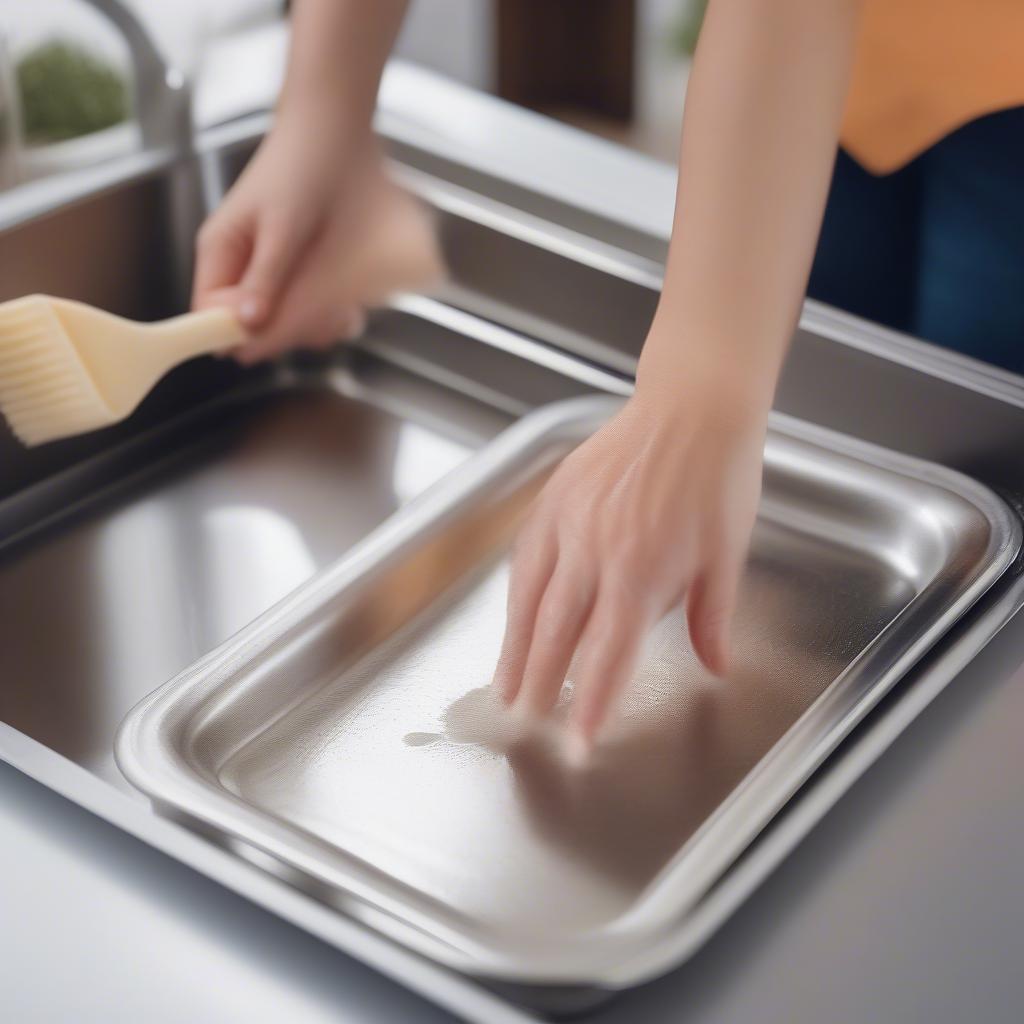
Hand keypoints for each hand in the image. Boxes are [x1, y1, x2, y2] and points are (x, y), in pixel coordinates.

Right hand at [191, 116, 441, 363]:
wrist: (335, 130)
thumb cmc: (302, 167)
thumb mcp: (283, 227)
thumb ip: (265, 278)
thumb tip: (246, 324)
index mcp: (220, 252)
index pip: (208, 314)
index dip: (237, 333)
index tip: (275, 336)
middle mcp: (240, 265)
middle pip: (249, 326)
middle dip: (287, 330)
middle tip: (324, 321)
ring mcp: (271, 269)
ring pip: (282, 321)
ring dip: (313, 325)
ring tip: (343, 312)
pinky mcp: (299, 270)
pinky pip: (306, 307)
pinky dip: (327, 312)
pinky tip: (348, 307)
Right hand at [493, 378, 766, 755]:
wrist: (692, 406)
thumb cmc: (718, 476)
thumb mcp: (728, 553)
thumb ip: (712, 617)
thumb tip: (715, 667)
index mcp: (642, 571)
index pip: (608, 656)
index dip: (591, 704)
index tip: (578, 742)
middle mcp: (595, 551)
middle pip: (556, 634)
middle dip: (539, 684)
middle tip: (524, 721)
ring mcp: (567, 522)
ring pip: (529, 599)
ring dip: (514, 648)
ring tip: (502, 685)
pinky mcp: (553, 498)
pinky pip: (524, 557)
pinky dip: (514, 596)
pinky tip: (512, 618)